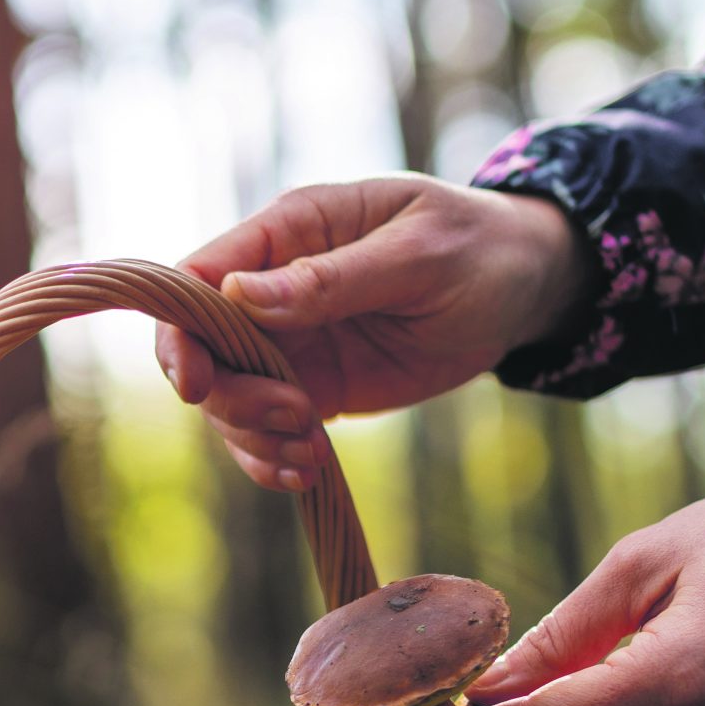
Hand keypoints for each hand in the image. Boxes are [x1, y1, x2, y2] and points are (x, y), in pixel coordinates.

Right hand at [156, 176, 590, 490]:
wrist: (523, 289)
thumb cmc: (477, 249)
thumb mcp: (419, 255)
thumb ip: (332, 277)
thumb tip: (238, 296)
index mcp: (290, 231)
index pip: (198, 277)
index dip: (182, 333)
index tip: (198, 385)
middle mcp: (272, 288)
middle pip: (203, 351)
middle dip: (231, 398)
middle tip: (295, 418)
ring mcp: (289, 342)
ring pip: (227, 401)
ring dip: (255, 437)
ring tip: (312, 454)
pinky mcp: (311, 388)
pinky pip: (264, 431)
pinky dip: (273, 459)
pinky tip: (309, 474)